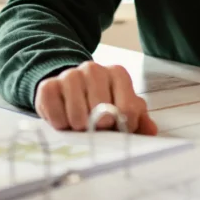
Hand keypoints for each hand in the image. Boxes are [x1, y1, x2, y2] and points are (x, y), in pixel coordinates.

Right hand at [34, 62, 157, 134]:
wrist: (68, 92)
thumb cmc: (101, 104)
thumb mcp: (123, 109)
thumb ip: (139, 119)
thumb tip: (151, 130)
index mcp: (117, 73)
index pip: (127, 108)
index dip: (123, 126)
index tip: (116, 128)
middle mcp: (94, 69)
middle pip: (101, 110)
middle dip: (99, 127)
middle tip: (95, 128)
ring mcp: (70, 75)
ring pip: (77, 113)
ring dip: (78, 127)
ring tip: (79, 125)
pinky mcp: (48, 86)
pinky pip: (54, 112)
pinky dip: (59, 123)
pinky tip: (63, 121)